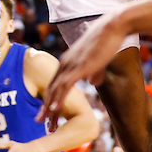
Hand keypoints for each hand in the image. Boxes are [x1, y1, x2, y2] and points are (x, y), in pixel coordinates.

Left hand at [37, 11, 129, 126]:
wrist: (112, 27)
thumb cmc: (106, 41)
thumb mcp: (97, 60)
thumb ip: (93, 72)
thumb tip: (91, 82)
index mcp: (67, 62)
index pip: (54, 84)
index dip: (48, 99)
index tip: (45, 113)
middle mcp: (65, 64)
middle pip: (51, 89)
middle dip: (45, 108)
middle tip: (39, 122)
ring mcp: (71, 65)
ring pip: (56, 90)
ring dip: (51, 108)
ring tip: (47, 124)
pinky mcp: (80, 66)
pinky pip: (65, 86)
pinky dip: (59, 99)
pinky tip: (55, 110)